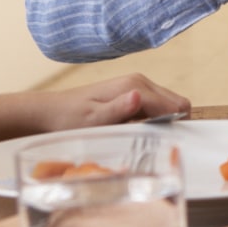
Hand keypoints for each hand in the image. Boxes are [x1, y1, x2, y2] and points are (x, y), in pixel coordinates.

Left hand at [34, 75, 190, 131]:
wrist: (50, 112)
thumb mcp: (93, 120)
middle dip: (173, 123)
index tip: (165, 144)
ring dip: (164, 121)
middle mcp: (140, 82)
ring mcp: (137, 85)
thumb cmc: (69, 119)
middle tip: (155, 143)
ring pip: (169, 103)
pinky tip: (137, 130)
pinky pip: (157, 105)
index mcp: (135, 87)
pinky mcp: (133, 92)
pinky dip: (155, 119)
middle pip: (177, 102)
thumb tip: (139, 96)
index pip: (175, 105)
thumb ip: (117, 110)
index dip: (176, 126)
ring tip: (144, 138)